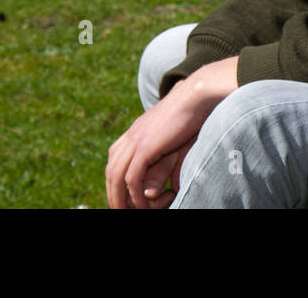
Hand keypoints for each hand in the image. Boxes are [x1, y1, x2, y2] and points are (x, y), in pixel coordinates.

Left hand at [105, 56, 237, 207]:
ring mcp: (136, 140)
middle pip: (111, 170)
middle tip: (120, 210)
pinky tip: (145, 203)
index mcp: (135, 132)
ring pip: (117, 176)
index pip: (114, 160)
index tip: (122, 196)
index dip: (115, 181)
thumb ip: (162, 167)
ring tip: (129, 212)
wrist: (197, 96)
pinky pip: (132, 178)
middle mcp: (131, 136)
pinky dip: (135, 194)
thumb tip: (154, 190)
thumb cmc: (192, 118)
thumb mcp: (174, 146)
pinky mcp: (145, 146)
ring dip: (120, 198)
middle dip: (113, 194)